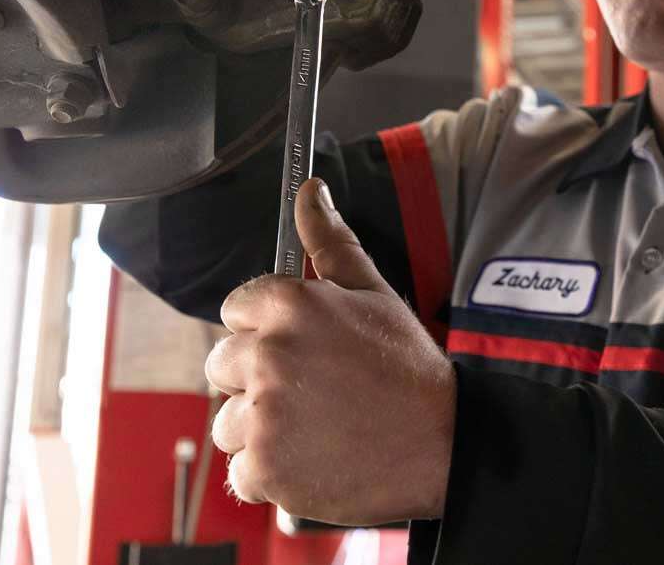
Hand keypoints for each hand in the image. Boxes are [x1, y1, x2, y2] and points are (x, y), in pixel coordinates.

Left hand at [205, 178, 455, 524]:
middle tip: (309, 388)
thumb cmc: (406, 364)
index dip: (265, 326)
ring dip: (260, 427)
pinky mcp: (265, 469)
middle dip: (255, 375)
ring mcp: (263, 415)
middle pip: (222, 364)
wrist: (441, 441)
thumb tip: (311, 190)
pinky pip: (240, 471)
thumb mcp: (372, 291)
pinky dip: (270, 472)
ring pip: (228, 420)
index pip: (235, 308)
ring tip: (314, 426)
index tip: (297, 344)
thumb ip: (330, 240)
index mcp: (289, 306)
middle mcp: (267, 356)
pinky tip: (311, 458)